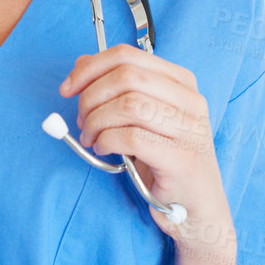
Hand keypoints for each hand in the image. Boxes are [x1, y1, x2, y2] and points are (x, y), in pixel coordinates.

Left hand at [58, 44, 231, 244]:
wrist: (196, 209)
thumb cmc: (165, 162)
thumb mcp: (142, 119)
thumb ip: (117, 90)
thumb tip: (81, 64)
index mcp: (181, 83)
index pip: (128, 55)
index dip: (90, 68)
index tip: (67, 88)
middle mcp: (191, 101)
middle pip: (126, 76)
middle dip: (91, 97)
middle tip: (81, 121)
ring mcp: (190, 129)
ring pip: (128, 105)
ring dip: (96, 122)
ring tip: (91, 139)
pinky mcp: (181, 158)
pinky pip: (131, 138)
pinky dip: (106, 141)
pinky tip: (103, 150)